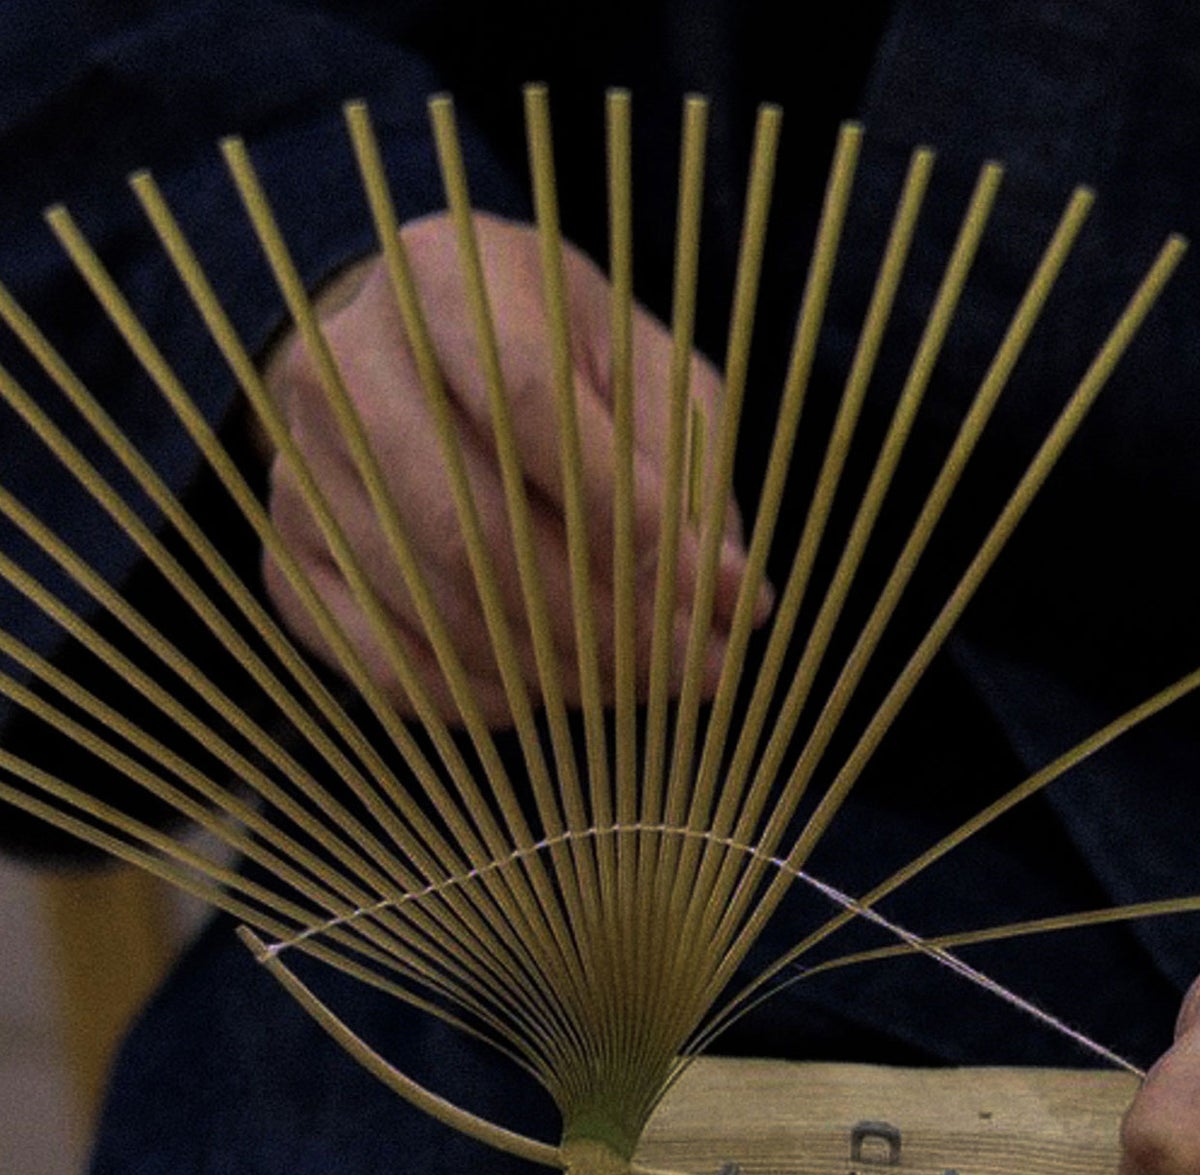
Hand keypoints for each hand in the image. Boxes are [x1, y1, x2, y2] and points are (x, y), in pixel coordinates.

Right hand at [260, 211, 762, 724]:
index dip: (628, 514)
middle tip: (681, 672)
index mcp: (446, 278)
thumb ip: (694, 480)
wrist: (416, 357)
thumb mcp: (645, 376)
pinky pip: (384, 665)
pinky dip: (478, 700)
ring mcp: (301, 469)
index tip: (712, 594)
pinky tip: (542, 692)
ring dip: (548, 671)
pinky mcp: (288, 557)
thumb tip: (741, 608)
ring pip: (434, 606)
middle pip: (475, 528)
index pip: (533, 405)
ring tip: (629, 686)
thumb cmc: (560, 358)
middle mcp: (345, 366)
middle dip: (596, 621)